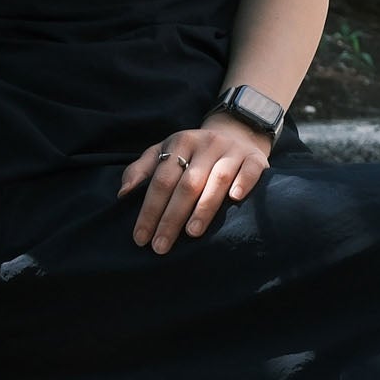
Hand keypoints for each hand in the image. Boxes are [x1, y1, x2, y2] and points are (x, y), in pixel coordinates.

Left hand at [118, 115, 271, 253]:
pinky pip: (250, 170)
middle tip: (161, 246)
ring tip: (192, 233)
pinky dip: (242, 183)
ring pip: (217, 178)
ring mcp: (232, 150)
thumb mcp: (165, 152)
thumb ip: (141, 170)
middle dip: (171, 217)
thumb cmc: (194, 152)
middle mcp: (206, 144)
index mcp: (180, 142)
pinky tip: (234, 200)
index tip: (141, 237)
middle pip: (187, 183)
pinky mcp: (255, 158)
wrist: (237, 133)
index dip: (149, 210)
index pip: (161, 180)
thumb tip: (123, 194)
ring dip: (204, 207)